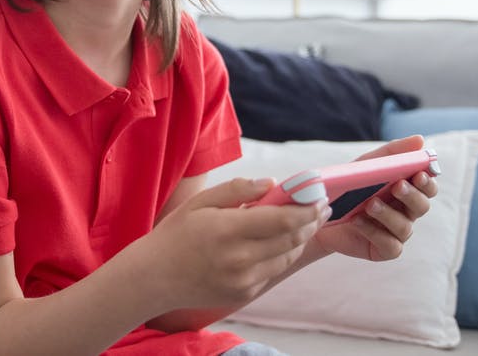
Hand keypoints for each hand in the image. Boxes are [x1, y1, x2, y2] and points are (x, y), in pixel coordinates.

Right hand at [137, 177, 329, 309]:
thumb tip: (272, 183)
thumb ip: (238, 189)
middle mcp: (240, 259)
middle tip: (322, 206)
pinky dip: (282, 254)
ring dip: (301, 238)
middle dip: (312, 221)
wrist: (155, 278)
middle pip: (292, 239)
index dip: (307, 209)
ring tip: (307, 222)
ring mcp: (244, 280)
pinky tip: (281, 241)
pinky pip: (273, 271)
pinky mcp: (244, 294)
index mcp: (228, 230)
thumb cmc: (177, 234)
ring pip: (287, 256)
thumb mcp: (201, 202)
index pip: (283, 220)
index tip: (320, 197)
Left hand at [314, 135, 438, 260]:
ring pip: (405, 227)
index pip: (428, 186)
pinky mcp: (384, 249)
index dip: (428, 181)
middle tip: (397, 186)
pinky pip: (390, 245)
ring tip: (370, 204)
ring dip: (388, 214)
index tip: (419, 174)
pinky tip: (358, 221)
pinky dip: (374, 232)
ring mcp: (396, 232)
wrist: (321, 212)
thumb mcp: (368, 165)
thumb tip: (420, 140)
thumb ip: (393, 152)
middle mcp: (406, 212)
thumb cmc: (350, 187)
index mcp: (407, 190)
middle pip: (422, 206)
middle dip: (411, 196)